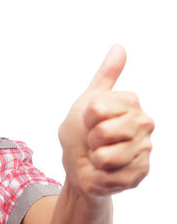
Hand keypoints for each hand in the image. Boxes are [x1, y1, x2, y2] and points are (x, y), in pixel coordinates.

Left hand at [59, 45, 153, 197]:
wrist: (78, 165)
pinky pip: (109, 177)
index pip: (98, 108)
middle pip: (104, 131)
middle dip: (89, 139)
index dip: (86, 117)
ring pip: (106, 157)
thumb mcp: (87, 100)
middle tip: (93, 141)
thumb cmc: (81, 132)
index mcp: (131, 103)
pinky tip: (103, 172)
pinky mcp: (140, 173)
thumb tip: (119, 47)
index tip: (89, 120)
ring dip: (93, 160)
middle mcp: (144, 124)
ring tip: (98, 156)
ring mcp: (145, 149)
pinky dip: (97, 177)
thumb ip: (105, 75)